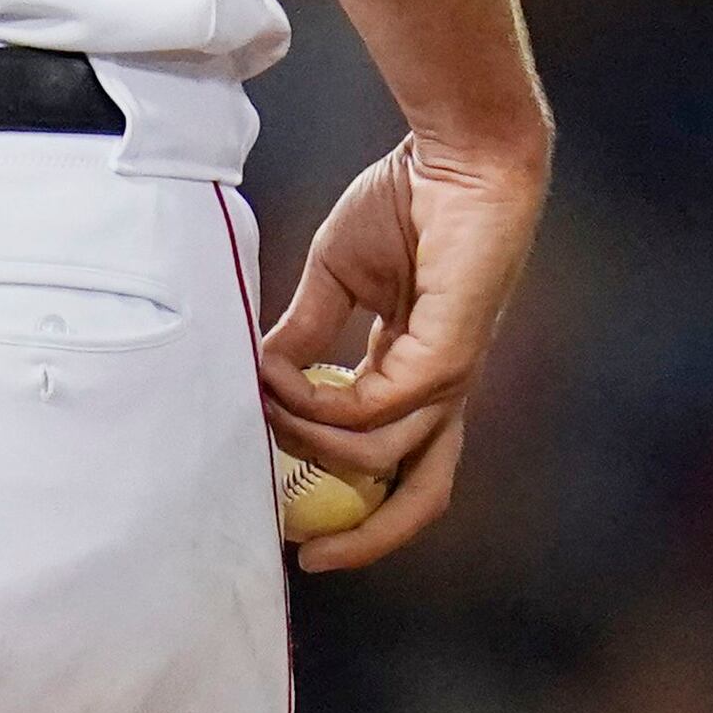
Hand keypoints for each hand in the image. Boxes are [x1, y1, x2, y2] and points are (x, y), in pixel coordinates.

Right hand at [258, 130, 547, 572]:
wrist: (454, 156)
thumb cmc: (405, 202)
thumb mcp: (332, 277)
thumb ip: (303, 332)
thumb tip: (259, 375)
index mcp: (418, 373)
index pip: (393, 459)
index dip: (347, 493)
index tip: (289, 512)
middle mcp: (442, 388)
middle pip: (422, 494)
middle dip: (369, 538)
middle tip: (308, 556)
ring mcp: (451, 377)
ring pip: (378, 454)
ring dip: (307, 438)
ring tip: (259, 399)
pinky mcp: (451, 359)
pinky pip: (376, 411)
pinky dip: (319, 405)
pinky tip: (279, 378)